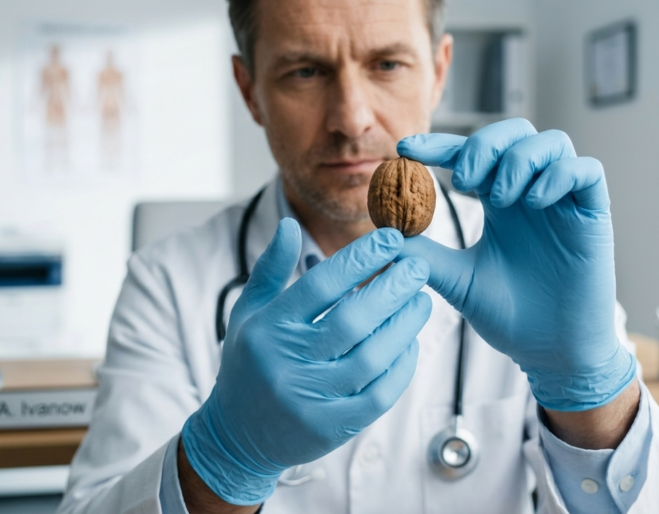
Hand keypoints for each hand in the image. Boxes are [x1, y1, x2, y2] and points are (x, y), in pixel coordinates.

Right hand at [181, 220, 431, 504]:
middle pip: (352, 321)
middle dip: (392, 290)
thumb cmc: (249, 362)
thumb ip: (271, 269)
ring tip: (422, 301)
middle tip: (417, 267)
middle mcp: (286, 363)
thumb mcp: (249, 312)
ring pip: (371, 358)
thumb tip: (291, 224)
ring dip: (404, 326)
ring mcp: (309, 400)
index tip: (392, 239)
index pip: (320, 285)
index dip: (360, 259)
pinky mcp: (330, 429)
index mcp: (268, 328)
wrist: (237, 435)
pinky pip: (378, 395)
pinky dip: (401, 367)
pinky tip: (410, 343)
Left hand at [398, 118, 634, 411]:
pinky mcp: (594, 215)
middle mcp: (530, 192)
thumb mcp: (457, 280)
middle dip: (484, 144)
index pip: (469, 154)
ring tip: (498, 198)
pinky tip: (534, 202)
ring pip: (552, 143)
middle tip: (461, 178)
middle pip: (514, 133)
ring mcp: (564, 201)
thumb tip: (382, 234)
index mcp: (498, 201)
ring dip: (518, 160)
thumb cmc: (508, 316)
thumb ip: (424, 253)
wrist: (550, 352)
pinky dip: (558, 176)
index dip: (439, 144)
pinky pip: (587, 171)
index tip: (405, 150)